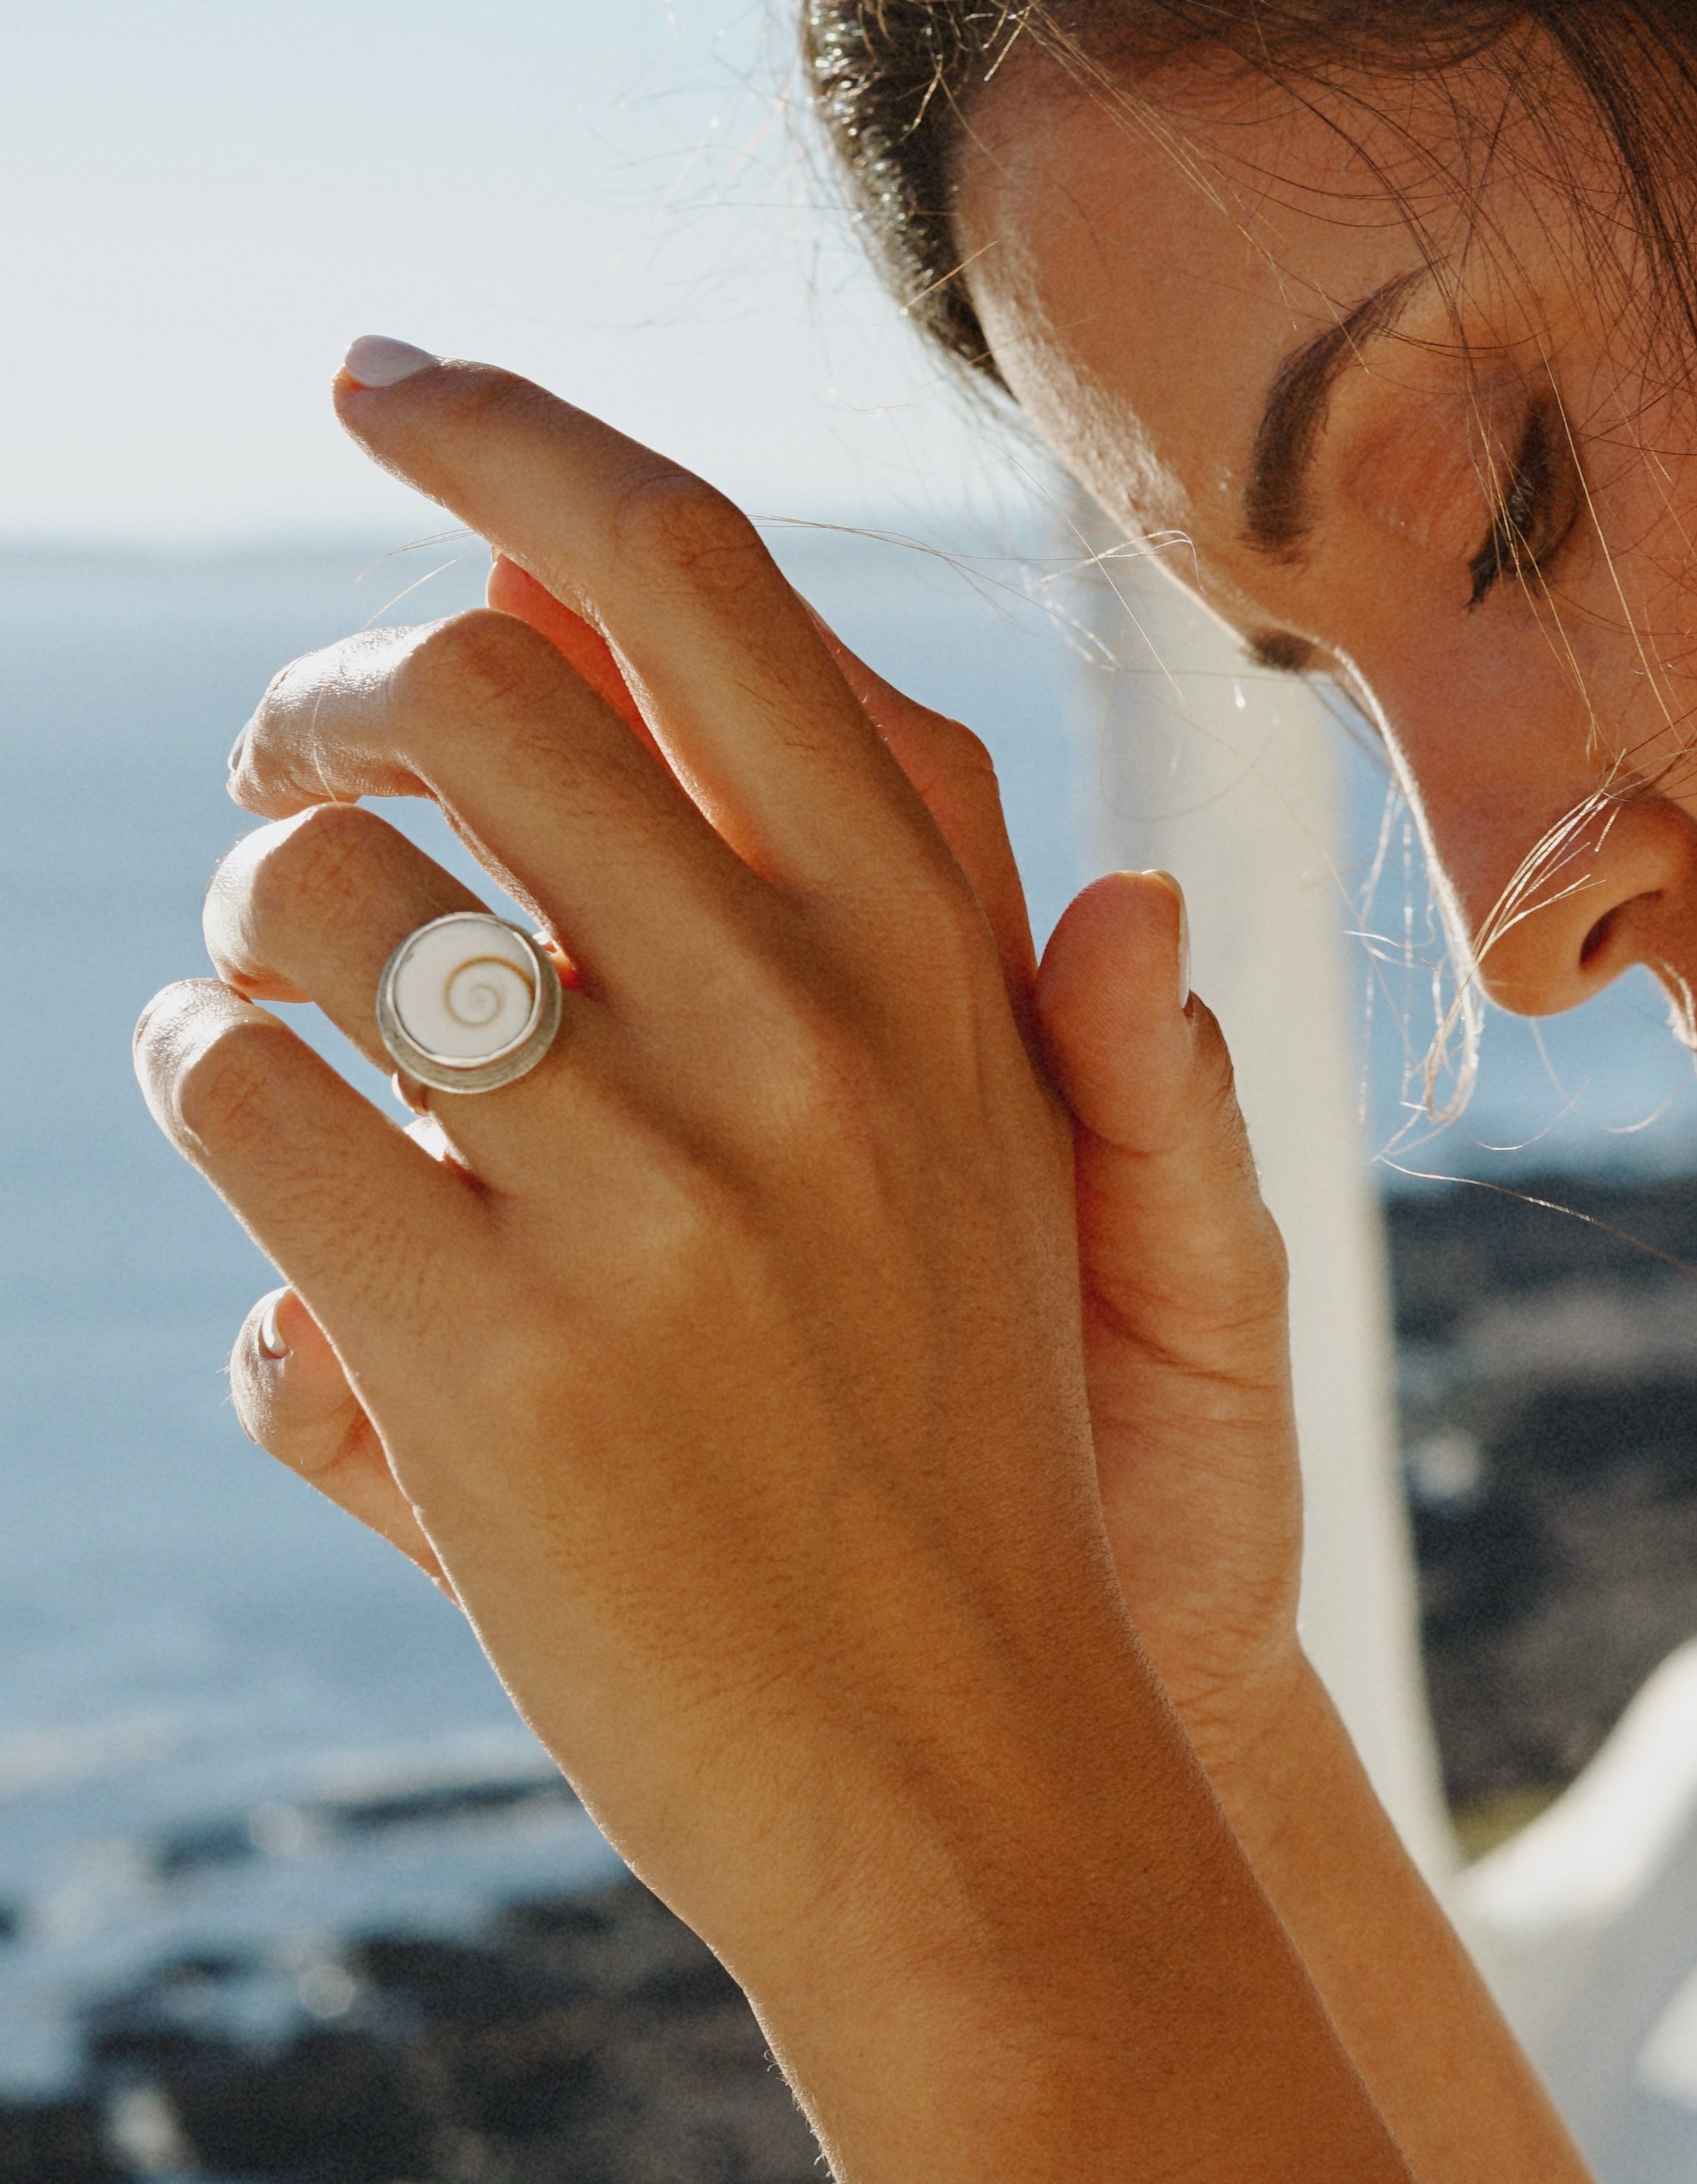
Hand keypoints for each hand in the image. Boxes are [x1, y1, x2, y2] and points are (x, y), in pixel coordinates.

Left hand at [227, 543, 1309, 1807]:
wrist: (969, 1776)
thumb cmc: (961, 1457)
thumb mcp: (997, 1157)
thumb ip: (888, 910)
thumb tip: (708, 695)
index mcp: (944, 949)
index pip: (698, 576)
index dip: (515, 437)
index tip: (394, 391)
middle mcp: (811, 1021)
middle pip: (465, 684)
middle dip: (324, 694)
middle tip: (298, 768)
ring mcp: (657, 1182)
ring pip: (321, 883)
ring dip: (246, 906)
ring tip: (262, 984)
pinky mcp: (498, 1350)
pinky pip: (242, 1091)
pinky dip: (196, 1074)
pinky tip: (237, 1116)